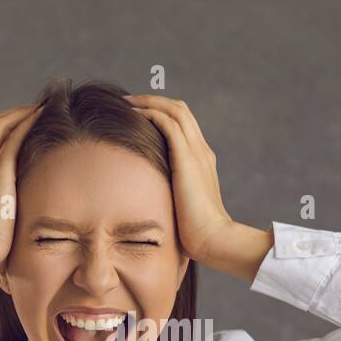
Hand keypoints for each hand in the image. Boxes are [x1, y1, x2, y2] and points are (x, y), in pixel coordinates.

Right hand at [0, 103, 43, 278]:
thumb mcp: (1, 227)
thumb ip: (10, 219)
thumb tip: (22, 229)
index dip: (9, 130)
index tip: (29, 127)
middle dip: (14, 114)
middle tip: (38, 111)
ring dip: (21, 112)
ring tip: (43, 107)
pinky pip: (13, 137)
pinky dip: (27, 122)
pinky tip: (43, 115)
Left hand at [126, 94, 235, 264]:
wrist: (214, 239)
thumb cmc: (196, 234)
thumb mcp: (180, 208)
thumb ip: (169, 198)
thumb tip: (149, 204)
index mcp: (202, 162)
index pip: (184, 125)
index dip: (162, 114)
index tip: (138, 116)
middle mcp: (201, 151)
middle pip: (181, 110)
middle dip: (154, 101)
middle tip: (129, 102)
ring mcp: (196, 152)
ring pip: (175, 110)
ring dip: (149, 102)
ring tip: (127, 102)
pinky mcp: (187, 158)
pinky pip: (168, 123)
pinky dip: (150, 113)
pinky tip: (132, 115)